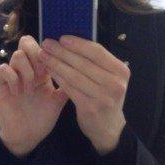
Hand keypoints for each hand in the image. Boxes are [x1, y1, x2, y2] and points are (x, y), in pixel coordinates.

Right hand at [0, 34, 68, 156]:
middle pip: (27, 42)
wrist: (27, 137)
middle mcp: (26, 69)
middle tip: (42, 75)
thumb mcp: (58, 101)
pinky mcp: (1, 85)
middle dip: (38, 56)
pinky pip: (3, 69)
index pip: (42, 46)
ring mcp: (13, 76)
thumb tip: (83, 72)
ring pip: (17, 55)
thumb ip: (67, 85)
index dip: (50, 52)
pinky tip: (18, 93)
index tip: (55, 67)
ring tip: (29, 88)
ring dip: (27, 70)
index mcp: (40, 70)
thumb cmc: (42, 118)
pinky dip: (13, 79)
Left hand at [37, 35, 129, 154]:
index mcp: (121, 71)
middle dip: (62, 51)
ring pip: (74, 75)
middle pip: (84, 62)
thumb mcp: (108, 78)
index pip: (97, 52)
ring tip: (43, 55)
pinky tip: (48, 70)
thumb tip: (72, 41)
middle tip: (46, 43)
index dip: (78, 43)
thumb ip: (96, 62)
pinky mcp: (90, 107)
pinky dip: (57, 77)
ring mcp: (103, 97)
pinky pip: (69, 88)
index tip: (61, 37)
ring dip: (56, 63)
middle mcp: (115, 83)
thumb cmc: (104, 97)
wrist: (108, 128)